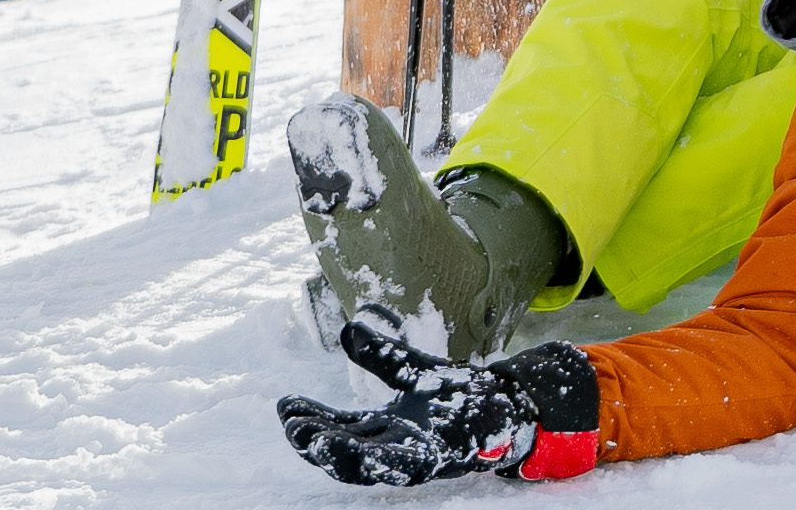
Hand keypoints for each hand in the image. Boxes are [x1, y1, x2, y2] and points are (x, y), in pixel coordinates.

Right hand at [277, 317, 598, 486]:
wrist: (510, 404)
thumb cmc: (460, 395)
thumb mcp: (415, 371)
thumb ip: (383, 356)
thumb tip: (348, 329)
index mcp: (381, 428)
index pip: (335, 427)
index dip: (309, 419)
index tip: (286, 403)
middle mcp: (391, 447)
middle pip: (341, 451)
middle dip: (312, 440)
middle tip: (291, 422)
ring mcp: (413, 456)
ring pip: (365, 467)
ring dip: (336, 455)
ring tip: (312, 439)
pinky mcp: (438, 459)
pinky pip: (402, 466)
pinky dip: (376, 461)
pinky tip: (359, 448)